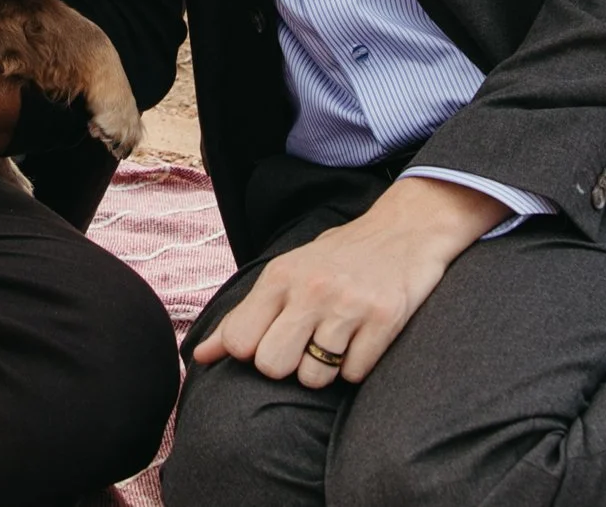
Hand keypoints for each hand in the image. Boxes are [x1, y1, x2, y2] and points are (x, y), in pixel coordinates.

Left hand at [190, 177, 504, 388]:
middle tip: (307, 344)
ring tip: (338, 339)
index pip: (239, 342)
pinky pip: (355, 375)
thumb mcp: (285, 274)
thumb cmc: (337, 258)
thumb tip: (199, 356)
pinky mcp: (384, 319)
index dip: (253, 352)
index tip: (272, 339)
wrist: (406, 229)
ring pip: (316, 378)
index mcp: (280, 276)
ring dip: (327, 369)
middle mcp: (311, 289)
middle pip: (273, 366)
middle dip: (288, 366)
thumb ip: (242, 316)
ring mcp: (348, 304)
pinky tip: (363, 338)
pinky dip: (358, 366)